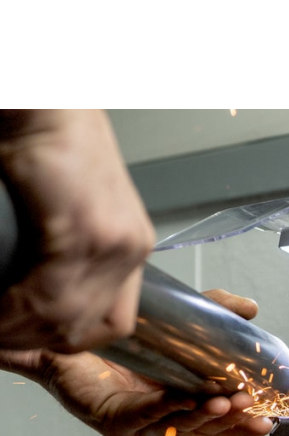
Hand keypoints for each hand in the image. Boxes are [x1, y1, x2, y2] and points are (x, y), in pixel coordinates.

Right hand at [0, 109, 153, 352]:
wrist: (44, 96)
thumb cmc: (41, 142)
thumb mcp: (61, 211)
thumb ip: (57, 250)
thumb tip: (27, 288)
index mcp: (128, 246)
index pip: (112, 322)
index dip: (64, 338)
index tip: (23, 339)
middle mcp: (130, 249)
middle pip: (84, 326)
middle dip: (29, 338)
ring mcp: (114, 242)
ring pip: (63, 317)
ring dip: (14, 327)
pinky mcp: (85, 230)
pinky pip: (45, 293)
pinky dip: (10, 308)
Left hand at [0, 289, 274, 435]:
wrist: (66, 334)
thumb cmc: (121, 338)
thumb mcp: (179, 323)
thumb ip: (215, 312)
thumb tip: (250, 309)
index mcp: (184, 405)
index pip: (222, 421)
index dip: (247, 421)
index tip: (271, 415)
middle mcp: (164, 421)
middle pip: (206, 429)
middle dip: (233, 421)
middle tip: (255, 411)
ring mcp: (140, 426)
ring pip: (180, 426)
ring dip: (206, 417)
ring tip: (227, 403)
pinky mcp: (115, 422)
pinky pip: (145, 416)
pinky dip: (168, 407)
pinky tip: (186, 398)